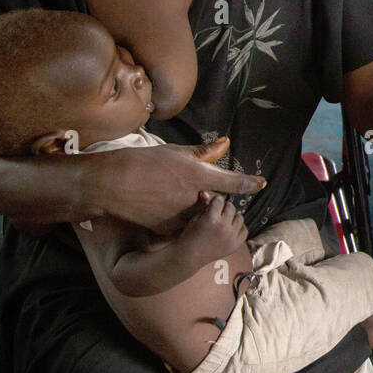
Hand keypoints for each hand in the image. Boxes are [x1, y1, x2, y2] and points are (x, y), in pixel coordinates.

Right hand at [87, 136, 265, 236]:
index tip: (261, 183)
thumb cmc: (142, 162)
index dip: (250, 183)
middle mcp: (195, 197)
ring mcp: (183, 216)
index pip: (234, 182)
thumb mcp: (174, 151)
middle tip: (188, 186)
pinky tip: (162, 208)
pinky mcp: (169, 230)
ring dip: (195, 209)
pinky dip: (179, 220)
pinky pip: (183, 226)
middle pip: (215, 200)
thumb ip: (203, 152)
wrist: (111, 184)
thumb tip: (226, 142)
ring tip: (170, 196)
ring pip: (199, 214)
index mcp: (198, 175)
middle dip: (210, 196)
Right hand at [178, 192, 248, 266]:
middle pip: (231, 207)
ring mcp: (231, 237)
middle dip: (225, 207)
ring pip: (240, 217)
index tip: (214, 202)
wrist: (189, 256)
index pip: (220, 200)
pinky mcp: (235, 245)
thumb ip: (205, 206)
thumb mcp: (195, 218)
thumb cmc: (190, 237)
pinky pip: (244, 230)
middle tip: (219, 211)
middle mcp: (223, 227)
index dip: (216, 201)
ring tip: (225, 219)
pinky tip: (231, 228)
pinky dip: (239, 227)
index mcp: (212, 219)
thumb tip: (208, 193)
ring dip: (233, 216)